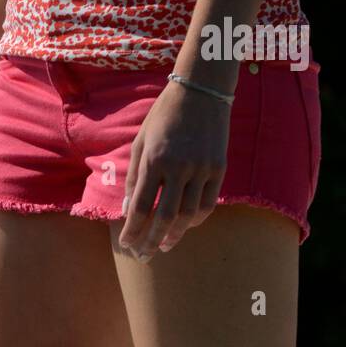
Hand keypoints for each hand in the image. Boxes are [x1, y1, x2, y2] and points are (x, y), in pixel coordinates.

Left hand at [119, 79, 230, 260]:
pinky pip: (207, 204)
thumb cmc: (164, 116)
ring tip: (163, 246)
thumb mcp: (141, 142)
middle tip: (143, 256)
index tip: (126, 245)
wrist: (201, 90)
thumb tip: (128, 211)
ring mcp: (202, 168)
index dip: (132, 230)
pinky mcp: (219, 168)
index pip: (140, 206)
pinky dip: (194, 221)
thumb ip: (135, 177)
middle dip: (151, 241)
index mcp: (154, 159)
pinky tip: (183, 227)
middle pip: (164, 217)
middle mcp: (179, 166)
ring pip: (187, 216)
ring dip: (174, 236)